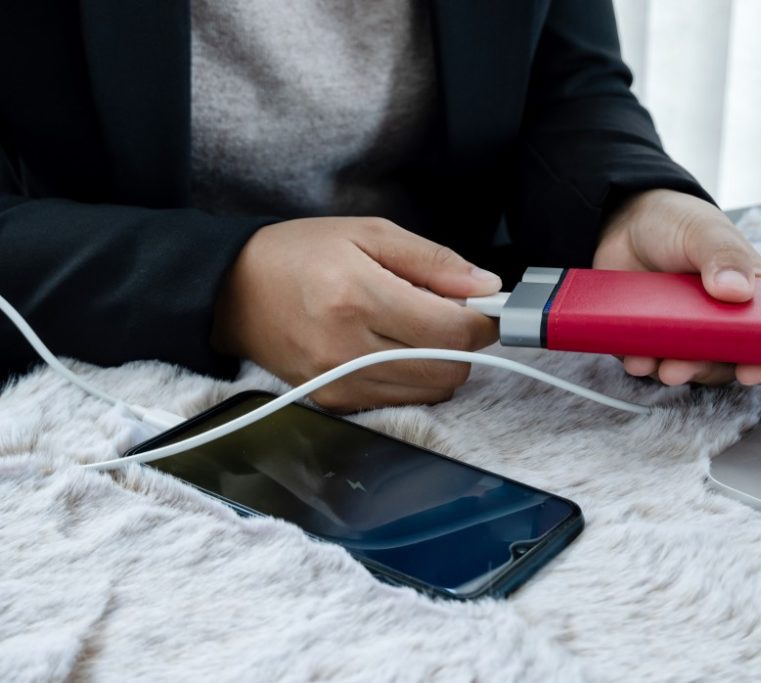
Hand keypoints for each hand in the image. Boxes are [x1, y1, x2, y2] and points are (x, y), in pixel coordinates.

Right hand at [211, 217, 501, 410]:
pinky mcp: (334, 403)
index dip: (483, 319)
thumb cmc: (301, 254)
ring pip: (431, 390)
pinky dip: (412, 377)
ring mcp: (339, 383)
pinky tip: (392, 347)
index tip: (485, 304)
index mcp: (358, 297)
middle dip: (463, 341)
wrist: (233, 290)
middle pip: (450, 368)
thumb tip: (486, 286)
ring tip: (413, 327)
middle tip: (447, 312)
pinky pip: (402, 401)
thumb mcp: (370, 233)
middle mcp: (349, 348)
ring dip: (440, 362)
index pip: (453, 330)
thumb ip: (434, 261)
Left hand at [593, 189, 760, 385]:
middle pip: (728, 363)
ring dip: (676, 372)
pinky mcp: (653, 339)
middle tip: (687, 367)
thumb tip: (738, 290)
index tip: (751, 372)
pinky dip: (645, 365)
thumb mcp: (704, 231)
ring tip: (661, 366)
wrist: (625, 223)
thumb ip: (724, 255)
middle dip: (708, 370)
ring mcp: (687, 334)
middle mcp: (722, 322)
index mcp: (751, 296)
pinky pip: (652, 362)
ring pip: (690, 368)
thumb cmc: (677, 223)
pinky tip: (636, 358)